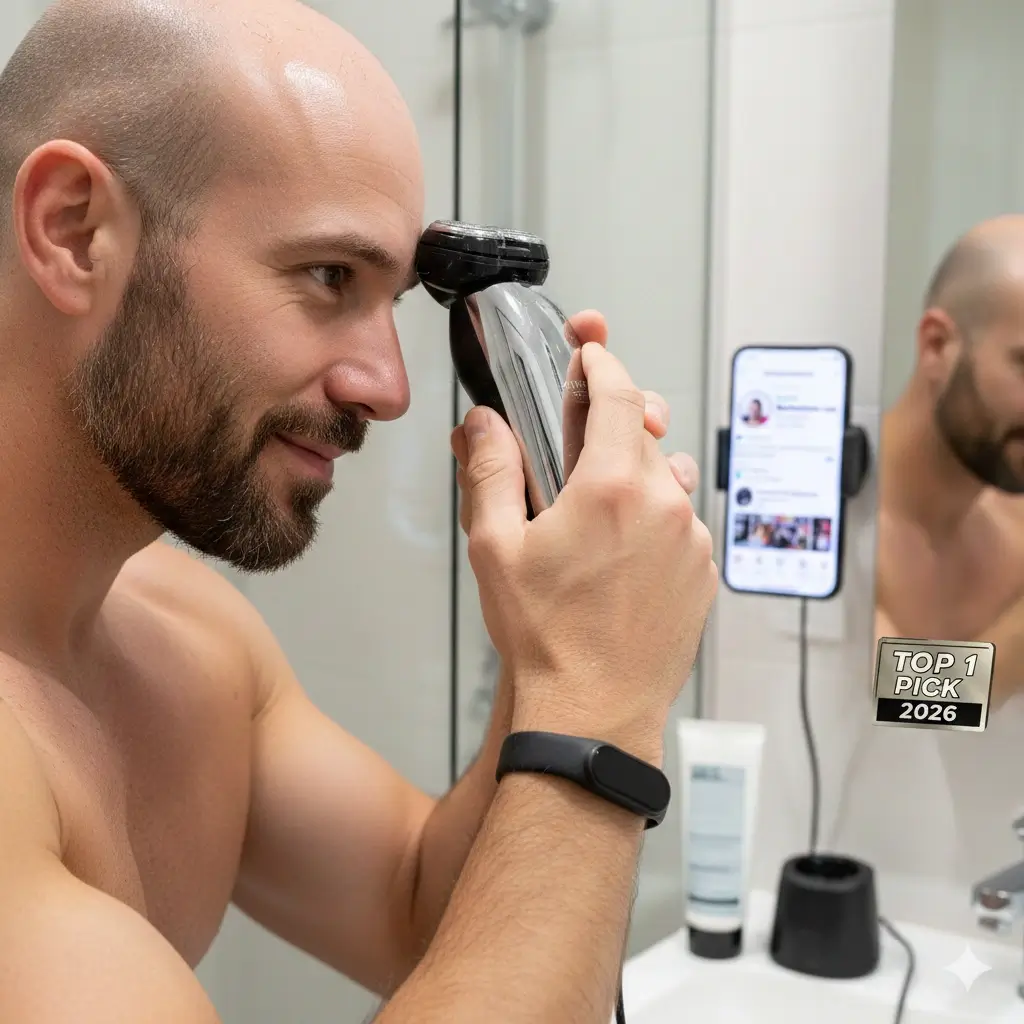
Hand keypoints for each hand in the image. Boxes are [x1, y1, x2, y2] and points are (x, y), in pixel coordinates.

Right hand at [455, 337, 717, 764]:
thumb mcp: (495, 548)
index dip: (602, 361)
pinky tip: (622, 555)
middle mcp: (662, 503)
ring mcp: (692, 539)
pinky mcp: (704, 571)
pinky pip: (683, 521)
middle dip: (610, 424)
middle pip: (642, 431)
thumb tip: (484, 423)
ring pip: (665, 476)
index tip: (591, 350)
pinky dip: (656, 519)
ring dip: (635, 475)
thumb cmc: (546, 637)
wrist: (593, 713)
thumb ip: (490, 471)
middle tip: (576, 446)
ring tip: (596, 515)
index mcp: (609, 486)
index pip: (617, 391)